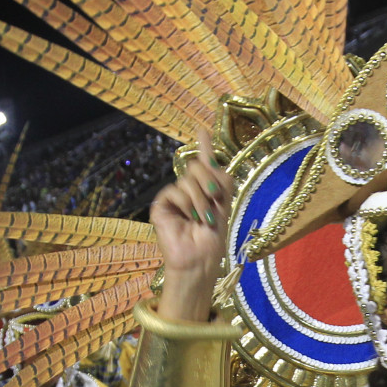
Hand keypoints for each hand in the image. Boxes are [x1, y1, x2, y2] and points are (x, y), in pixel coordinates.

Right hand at [148, 128, 231, 322]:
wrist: (200, 258)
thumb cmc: (213, 237)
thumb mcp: (224, 204)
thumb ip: (221, 179)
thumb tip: (209, 159)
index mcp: (206, 190)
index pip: (204, 163)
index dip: (204, 145)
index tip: (202, 129)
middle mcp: (189, 190)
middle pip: (198, 166)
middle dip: (209, 183)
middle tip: (214, 201)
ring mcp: (174, 197)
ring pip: (188, 179)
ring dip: (200, 200)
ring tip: (202, 219)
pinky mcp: (161, 205)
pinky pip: (174, 191)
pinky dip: (185, 204)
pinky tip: (188, 218)